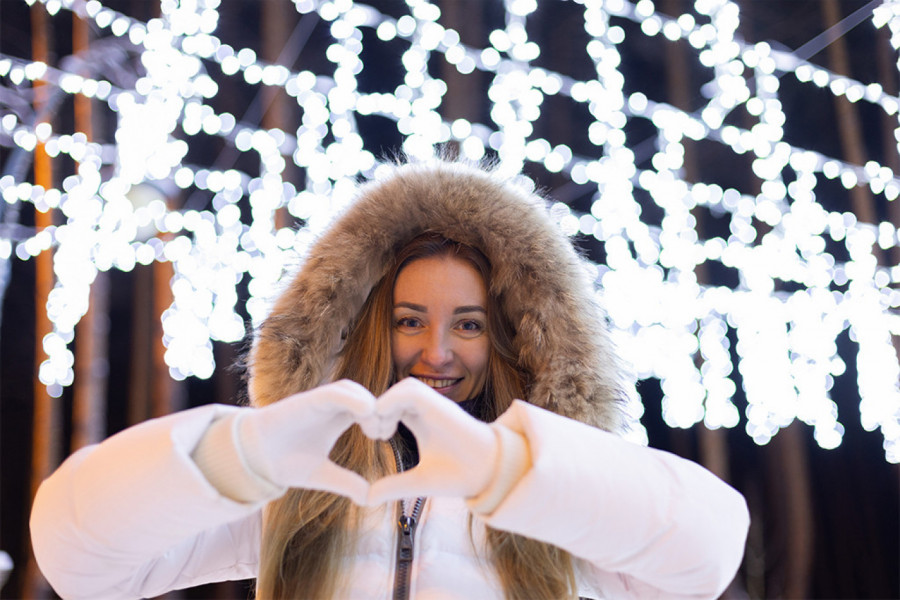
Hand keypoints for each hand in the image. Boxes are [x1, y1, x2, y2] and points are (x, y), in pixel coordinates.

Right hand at [238, 380, 375, 504]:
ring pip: (351, 389)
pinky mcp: (307, 400)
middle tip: (383, 433)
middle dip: (380, 410)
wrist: (255, 458)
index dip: (381, 418)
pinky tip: (363, 415)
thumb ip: (346, 482)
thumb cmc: (286, 462)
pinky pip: (334, 392)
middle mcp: (331, 407)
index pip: (368, 408)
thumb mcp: (322, 474)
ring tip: (373, 429)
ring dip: (368, 404)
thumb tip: (369, 498)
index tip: (385, 437)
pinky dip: (352, 399)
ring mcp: (319, 402)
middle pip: (364, 395)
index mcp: (338, 419)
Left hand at [366, 378, 498, 504]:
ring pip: (402, 387)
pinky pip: (409, 391)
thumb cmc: (458, 474)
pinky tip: (389, 428)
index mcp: (419, 420)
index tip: (373, 438)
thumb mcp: (417, 481)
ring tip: (382, 432)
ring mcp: (434, 405)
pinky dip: (391, 402)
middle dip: (376, 410)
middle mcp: (426, 409)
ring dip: (384, 405)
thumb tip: (368, 499)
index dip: (376, 416)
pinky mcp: (439, 405)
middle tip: (374, 434)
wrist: (488, 474)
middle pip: (394, 393)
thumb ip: (393, 486)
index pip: (391, 405)